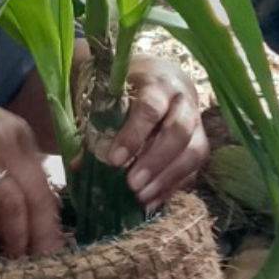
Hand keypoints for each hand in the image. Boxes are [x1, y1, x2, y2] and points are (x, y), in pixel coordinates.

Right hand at [0, 77, 63, 257]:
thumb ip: (10, 156)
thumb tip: (31, 196)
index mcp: (18, 132)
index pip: (46, 183)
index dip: (50, 219)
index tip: (50, 244)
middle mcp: (4, 141)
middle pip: (36, 197)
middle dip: (40, 235)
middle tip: (40, 262)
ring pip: (12, 205)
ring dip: (15, 237)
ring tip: (12, 258)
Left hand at [100, 54, 206, 206]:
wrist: (160, 78)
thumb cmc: (129, 87)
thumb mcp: (111, 94)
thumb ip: (97, 124)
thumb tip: (78, 164)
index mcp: (158, 84)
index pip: (150, 107)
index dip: (133, 134)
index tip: (114, 159)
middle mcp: (183, 102)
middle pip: (179, 131)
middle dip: (155, 160)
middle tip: (132, 184)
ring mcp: (197, 124)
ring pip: (194, 152)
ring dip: (166, 178)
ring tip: (141, 196)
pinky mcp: (200, 145)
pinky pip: (193, 169)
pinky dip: (172, 187)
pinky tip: (151, 200)